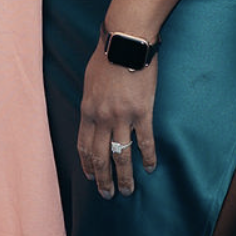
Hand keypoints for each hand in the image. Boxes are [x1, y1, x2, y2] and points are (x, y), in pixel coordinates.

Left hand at [76, 45, 158, 199]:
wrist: (126, 41)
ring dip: (124, 176)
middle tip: (108, 195)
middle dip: (103, 179)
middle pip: (100, 157)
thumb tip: (92, 115)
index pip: (84, 146)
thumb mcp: (89, 81)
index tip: (91, 178)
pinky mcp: (143, 112)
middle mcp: (103, 118)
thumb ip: (91, 102)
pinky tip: (151, 167)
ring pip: (121, 155)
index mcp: (88, 110)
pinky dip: (148, 157)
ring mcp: (123, 116)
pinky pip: (145, 141)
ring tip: (127, 191)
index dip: (87, 165)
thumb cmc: (106, 56)